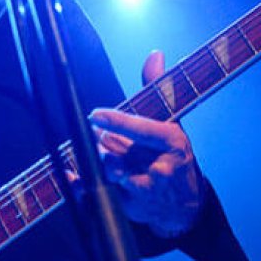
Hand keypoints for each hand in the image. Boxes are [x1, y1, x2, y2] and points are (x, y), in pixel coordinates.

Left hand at [89, 50, 202, 237]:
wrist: (184, 205)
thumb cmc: (172, 157)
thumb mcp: (171, 124)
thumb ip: (157, 89)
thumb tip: (155, 54)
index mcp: (172, 142)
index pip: (141, 129)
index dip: (116, 122)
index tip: (95, 115)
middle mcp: (161, 167)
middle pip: (116, 148)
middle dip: (104, 142)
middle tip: (103, 138)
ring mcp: (146, 189)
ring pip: (108, 169)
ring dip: (101, 161)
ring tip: (110, 158)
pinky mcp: (131, 205)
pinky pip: (98, 192)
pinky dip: (82, 185)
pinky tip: (76, 177)